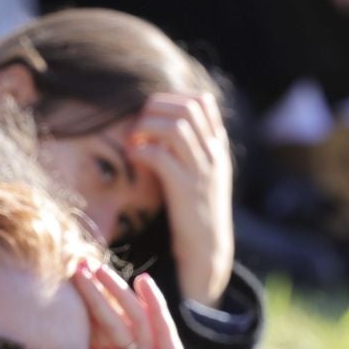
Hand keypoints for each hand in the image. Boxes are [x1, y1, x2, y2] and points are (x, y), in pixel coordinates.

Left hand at [71, 262, 207, 348]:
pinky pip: (163, 329)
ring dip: (115, 291)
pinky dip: (155, 305)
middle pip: (108, 315)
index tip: (48, 287)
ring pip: (132, 315)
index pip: (89, 329)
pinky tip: (144, 283)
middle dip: (90, 291)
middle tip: (70, 265)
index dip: (72, 309)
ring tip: (97, 268)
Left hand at [125, 92, 234, 306]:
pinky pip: (161, 156)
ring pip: (176, 128)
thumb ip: (188, 149)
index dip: (172, 100)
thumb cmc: (194, 212)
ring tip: (132, 140)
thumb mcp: (199, 174)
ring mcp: (201, 171)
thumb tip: (158, 127)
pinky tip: (131, 157)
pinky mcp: (185, 189)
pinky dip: (141, 151)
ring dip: (147, 127)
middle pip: (187, 108)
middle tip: (137, 125)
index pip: (202, 102)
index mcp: (217, 147)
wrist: (207, 249)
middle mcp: (213, 154)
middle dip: (156, 109)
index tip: (151, 114)